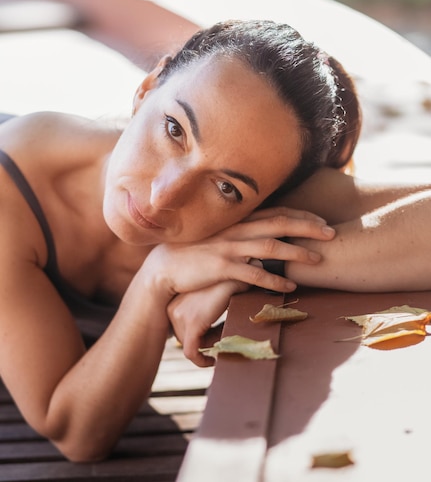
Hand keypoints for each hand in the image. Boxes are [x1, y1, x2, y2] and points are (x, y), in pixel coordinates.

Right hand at [142, 206, 334, 298]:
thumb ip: (244, 234)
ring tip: (318, 260)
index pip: (276, 212)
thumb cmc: (195, 252)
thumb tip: (269, 239)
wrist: (165, 267)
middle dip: (308, 227)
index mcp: (238, 221)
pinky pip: (252, 273)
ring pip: (270, 247)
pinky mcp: (221, 267)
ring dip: (296, 253)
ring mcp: (229, 248)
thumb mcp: (220, 236)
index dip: (301, 214)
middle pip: (279, 224)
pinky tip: (289, 286)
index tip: (322, 220)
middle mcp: (237, 230)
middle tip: (332, 233)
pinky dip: (272, 279)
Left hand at [167, 281, 248, 365]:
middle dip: (204, 341)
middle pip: (184, 337)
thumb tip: (217, 330)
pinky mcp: (194, 323)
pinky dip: (202, 361)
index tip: (216, 339)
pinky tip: (216, 360)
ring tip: (224, 341)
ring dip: (207, 347)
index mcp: (174, 300)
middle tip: (223, 338)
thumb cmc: (229, 280)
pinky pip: (192, 353)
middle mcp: (172, 308)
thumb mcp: (214, 295)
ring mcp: (180, 316)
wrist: (238, 266)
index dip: (200, 335)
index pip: (182, 328)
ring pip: (189, 344)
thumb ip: (210, 309)